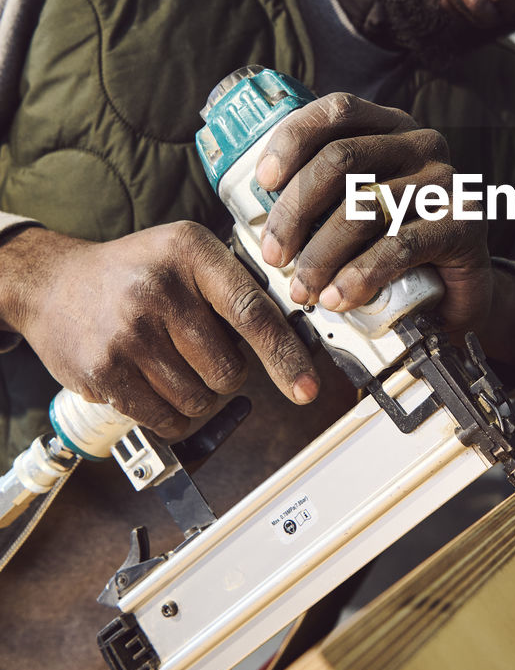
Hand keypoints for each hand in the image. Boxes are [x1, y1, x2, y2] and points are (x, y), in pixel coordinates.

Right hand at [0, 222, 318, 436]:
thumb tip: (293, 336)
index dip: (285, 355)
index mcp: (191, 252)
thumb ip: (235, 284)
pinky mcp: (105, 371)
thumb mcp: (184, 253)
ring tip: (168, 361)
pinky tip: (151, 383)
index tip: (307, 388)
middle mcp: (160, 289)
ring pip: (200, 399)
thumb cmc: (133, 272)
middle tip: (195, 349)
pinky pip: (165, 417)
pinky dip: (170, 413)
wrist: (53, 283)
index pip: (252, 311)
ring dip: (196, 394)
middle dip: (224, 372)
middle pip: (229, 369)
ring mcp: (130, 332)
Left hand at [255, 93, 493, 333]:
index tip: (263, 181)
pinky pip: (401, 245)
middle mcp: (420, 144)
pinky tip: (339, 298)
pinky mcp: (465, 223)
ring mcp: (446, 181)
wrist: (455, 293)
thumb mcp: (352, 211)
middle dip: (295, 210)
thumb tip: (250, 207)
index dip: (293, 138)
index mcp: (388, 127)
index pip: (336, 110)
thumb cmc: (389, 248)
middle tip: (274, 255)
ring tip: (303, 289)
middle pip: (342, 158)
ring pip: (365, 206)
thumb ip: (317, 199)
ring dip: (322, 253)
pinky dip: (362, 275)